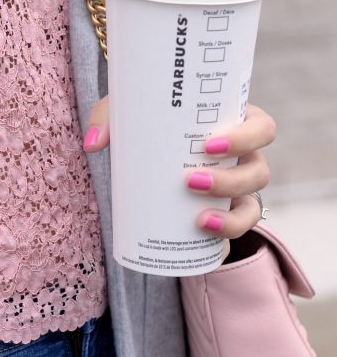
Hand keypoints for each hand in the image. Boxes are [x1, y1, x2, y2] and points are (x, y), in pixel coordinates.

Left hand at [82, 96, 277, 258]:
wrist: (142, 158)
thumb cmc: (147, 126)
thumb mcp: (129, 116)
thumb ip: (108, 119)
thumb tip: (93, 143)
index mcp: (233, 126)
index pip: (261, 128)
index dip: (247, 136)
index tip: (208, 144)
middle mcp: (243, 159)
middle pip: (259, 171)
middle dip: (231, 180)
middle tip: (190, 182)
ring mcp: (236, 191)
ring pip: (251, 207)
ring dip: (232, 217)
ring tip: (199, 220)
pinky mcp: (222, 216)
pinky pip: (235, 232)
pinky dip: (225, 239)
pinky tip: (205, 240)